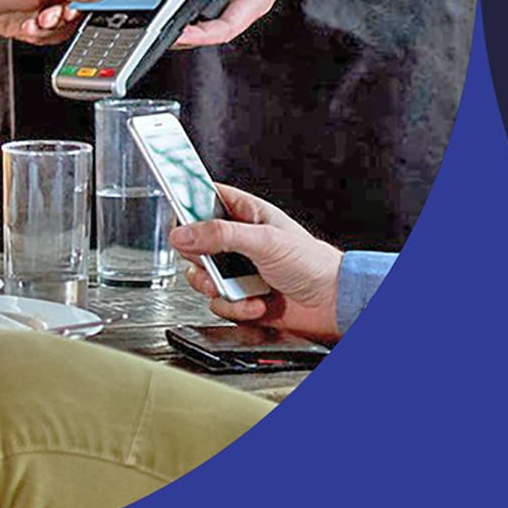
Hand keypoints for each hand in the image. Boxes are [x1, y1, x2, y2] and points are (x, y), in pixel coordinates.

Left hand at [0, 0, 106, 48]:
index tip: (83, 3)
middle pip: (91, 3)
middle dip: (66, 12)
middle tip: (52, 13)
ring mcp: (66, 1)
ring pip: (76, 22)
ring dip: (52, 24)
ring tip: (36, 18)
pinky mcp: (57, 21)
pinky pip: (61, 34)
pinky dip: (43, 32)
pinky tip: (28, 23)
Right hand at [170, 183, 344, 343]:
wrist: (332, 303)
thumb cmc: (312, 262)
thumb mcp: (264, 240)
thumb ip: (220, 234)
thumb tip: (184, 233)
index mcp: (246, 214)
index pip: (206, 198)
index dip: (187, 203)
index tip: (175, 211)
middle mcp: (238, 241)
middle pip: (195, 243)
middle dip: (199, 258)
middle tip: (211, 262)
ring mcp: (238, 271)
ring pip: (201, 277)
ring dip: (217, 288)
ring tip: (236, 290)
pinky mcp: (240, 298)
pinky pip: (218, 304)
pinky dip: (235, 308)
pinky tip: (256, 304)